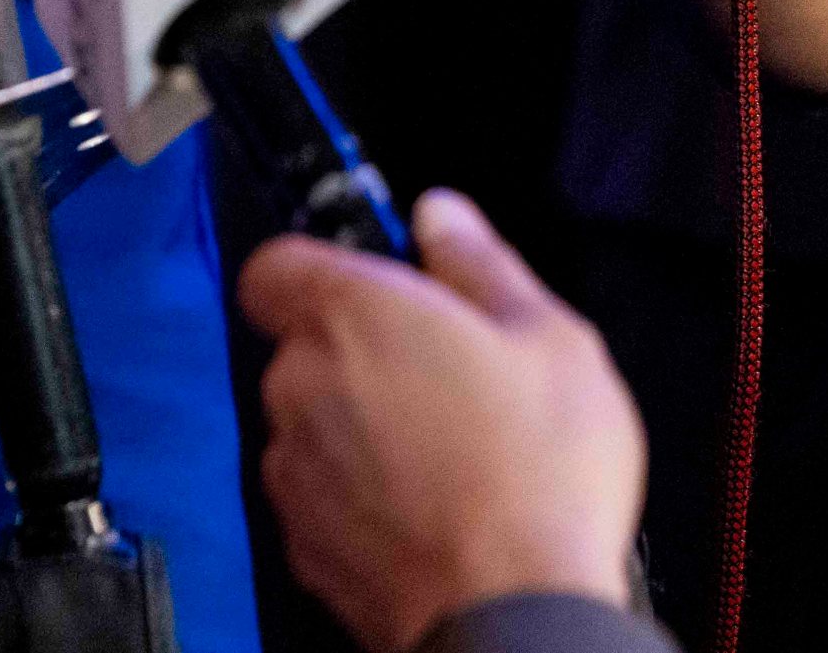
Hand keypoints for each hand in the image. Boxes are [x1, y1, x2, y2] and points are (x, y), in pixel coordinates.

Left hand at [239, 190, 643, 652]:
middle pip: (306, 346)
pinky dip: (360, 498)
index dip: (322, 270)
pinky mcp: (300, 538)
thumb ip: (479, 263)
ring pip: (313, 423)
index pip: (277, 263)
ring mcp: (292, 464)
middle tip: (451, 384)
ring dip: (361, 430)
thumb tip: (440, 215)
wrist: (515, 615)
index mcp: (349, 313)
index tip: (379, 289)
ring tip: (452, 459)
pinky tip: (430, 512)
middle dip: (364, 357)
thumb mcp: (551, 341)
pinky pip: (321, 495)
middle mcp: (299, 380)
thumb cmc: (540, 476)